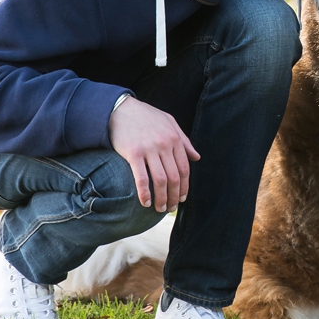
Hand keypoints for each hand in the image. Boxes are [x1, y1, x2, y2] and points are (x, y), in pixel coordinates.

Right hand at [108, 97, 199, 212]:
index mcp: (175, 139)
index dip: (184, 186)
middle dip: (174, 197)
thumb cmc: (146, 116)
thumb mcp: (169, 123)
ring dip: (162, 199)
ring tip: (160, 209)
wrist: (121, 109)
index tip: (182, 198)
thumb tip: (197, 157)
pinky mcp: (133, 153)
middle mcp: (164, 145)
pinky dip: (145, 193)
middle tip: (171, 208)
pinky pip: (142, 178)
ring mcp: (149, 149)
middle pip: (174, 177)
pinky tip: (146, 202)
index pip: (184, 168)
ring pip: (160, 181)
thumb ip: (184, 141)